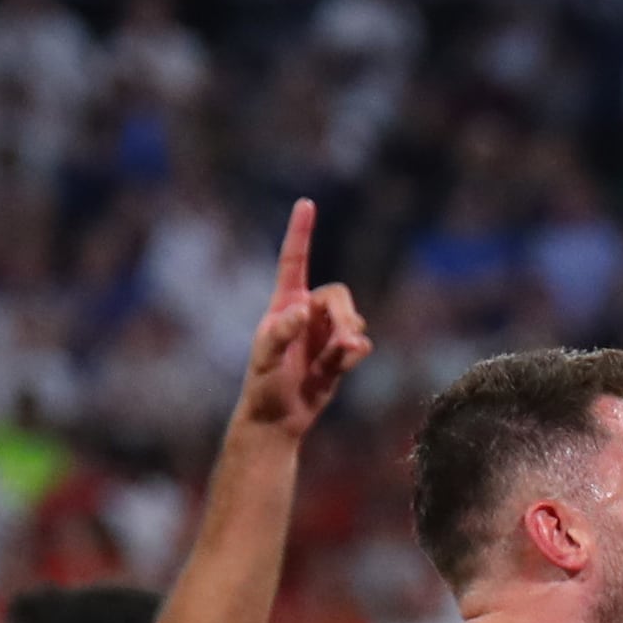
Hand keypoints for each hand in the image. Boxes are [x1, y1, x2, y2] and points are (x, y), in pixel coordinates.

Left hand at [232, 201, 373, 439]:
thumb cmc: (263, 386)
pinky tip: (340, 367)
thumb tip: (302, 311)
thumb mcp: (265, 359)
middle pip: (338, 295)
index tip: (307, 203)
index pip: (293, 260)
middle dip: (344, 314)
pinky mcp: (338, 353)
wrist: (278, 419)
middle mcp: (305, 312)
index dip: (300, 232)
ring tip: (338, 358)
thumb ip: (281, 333)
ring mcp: (323, 333)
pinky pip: (359, 343)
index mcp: (283, 304)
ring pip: (352, 319)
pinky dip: (354, 354)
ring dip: (350, 336)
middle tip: (342, 340)